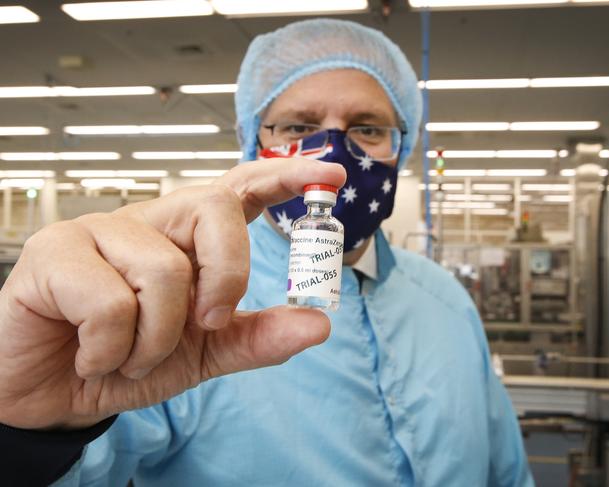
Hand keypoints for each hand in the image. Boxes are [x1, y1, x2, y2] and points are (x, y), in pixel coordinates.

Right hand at [0, 158, 345, 429]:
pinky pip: (112, 303)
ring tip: (125, 354)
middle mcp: (148, 223)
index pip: (239, 190)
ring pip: (166, 271)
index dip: (284, 176)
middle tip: (210, 319)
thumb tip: (319, 323)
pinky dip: (111, 350)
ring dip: (156, 339)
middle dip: (228, 271)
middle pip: (215, 208)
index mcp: (186, 240)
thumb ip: (257, 337)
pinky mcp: (56, 251)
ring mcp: (99, 230)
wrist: (51, 393)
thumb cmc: (125, 360)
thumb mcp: (202, 355)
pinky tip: (88, 352)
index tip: (330, 173)